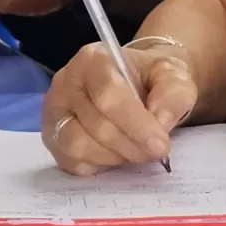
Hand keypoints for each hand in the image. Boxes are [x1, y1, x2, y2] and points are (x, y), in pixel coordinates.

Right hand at [41, 41, 198, 174]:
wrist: (138, 84)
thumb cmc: (152, 79)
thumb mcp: (174, 77)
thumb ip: (172, 95)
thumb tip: (160, 124)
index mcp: (93, 60)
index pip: (108, 96)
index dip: (136, 125)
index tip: (161, 146)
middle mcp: (65, 83)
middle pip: (97, 126)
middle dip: (133, 146)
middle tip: (157, 151)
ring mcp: (54, 112)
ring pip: (79, 147)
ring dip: (116, 157)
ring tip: (136, 150)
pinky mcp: (52, 138)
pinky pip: (72, 163)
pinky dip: (99, 166)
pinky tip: (116, 154)